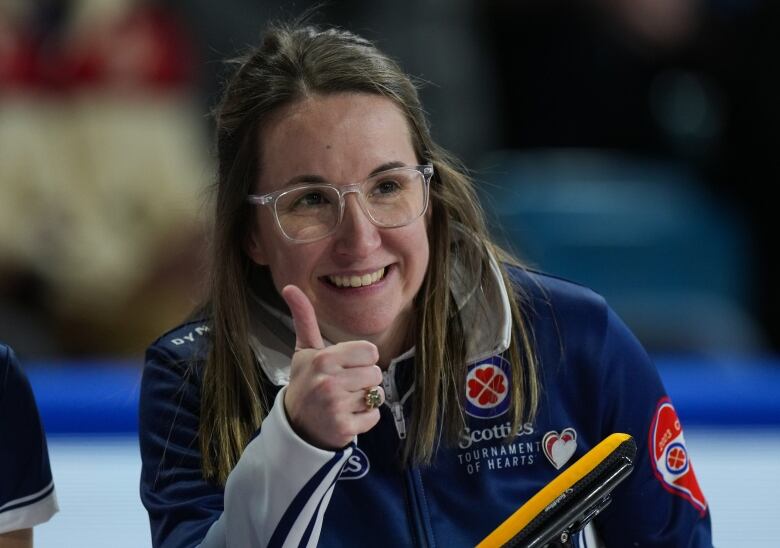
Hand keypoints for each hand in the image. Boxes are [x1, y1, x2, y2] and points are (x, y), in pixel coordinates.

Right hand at [281, 285, 383, 449]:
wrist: (296, 425)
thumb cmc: (305, 382)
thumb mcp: (304, 350)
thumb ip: (304, 318)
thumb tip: (290, 286)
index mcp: (323, 359)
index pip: (371, 351)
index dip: (362, 359)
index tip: (345, 366)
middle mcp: (329, 381)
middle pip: (376, 374)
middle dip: (364, 380)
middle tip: (343, 386)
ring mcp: (335, 407)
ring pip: (376, 396)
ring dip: (364, 400)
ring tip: (344, 401)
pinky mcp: (343, 429)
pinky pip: (374, 417)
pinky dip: (364, 419)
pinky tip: (346, 416)